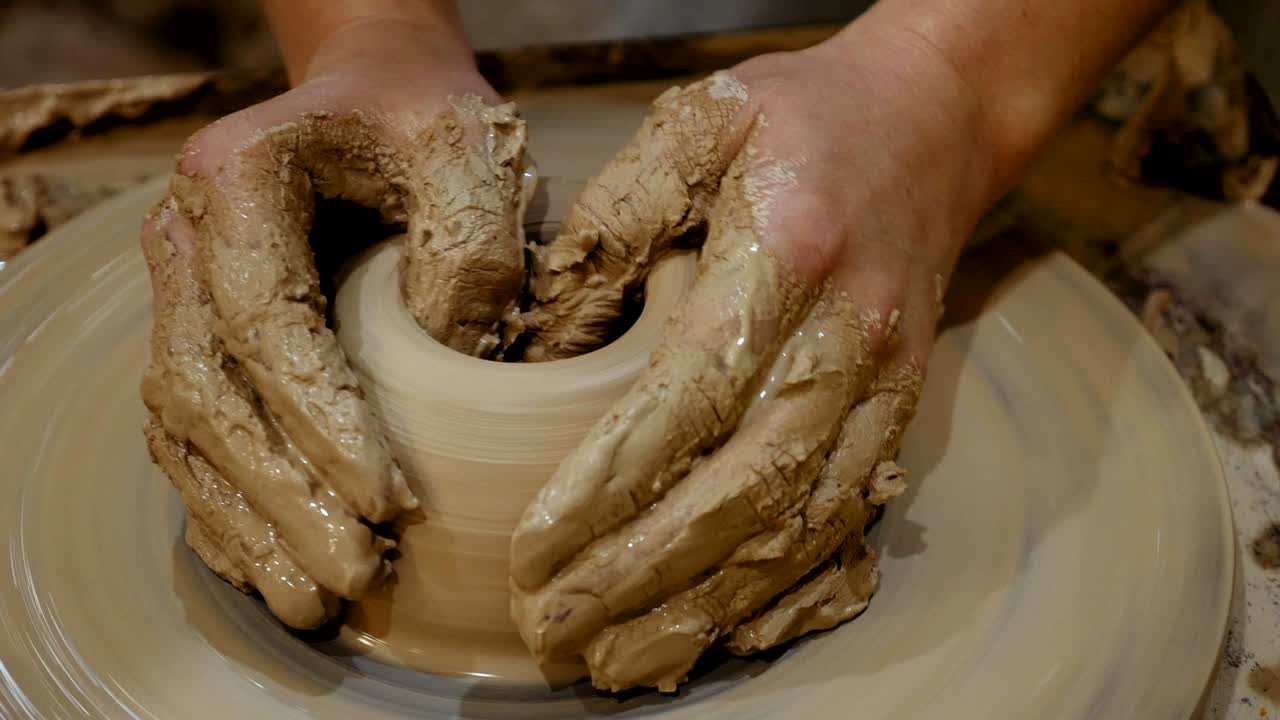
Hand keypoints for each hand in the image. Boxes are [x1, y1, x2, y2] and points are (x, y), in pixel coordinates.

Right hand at [140, 18, 529, 627]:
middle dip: (282, 494)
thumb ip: (470, 248)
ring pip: (186, 429)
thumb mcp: (468, 152)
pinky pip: (190, 439)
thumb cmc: (424, 125)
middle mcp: (184, 240)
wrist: (373, 100)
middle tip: (358, 574)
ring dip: (248, 523)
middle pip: (208, 389)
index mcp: (240, 181)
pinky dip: (227, 511)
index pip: (264, 318)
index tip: (388, 501)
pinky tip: (273, 569)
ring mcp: (179, 294)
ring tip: (317, 600)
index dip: (318, 418)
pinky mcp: (198, 339)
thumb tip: (453, 371)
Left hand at [510, 28, 995, 690]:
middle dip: (644, 575)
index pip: (689, 398)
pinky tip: (723, 634)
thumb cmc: (804, 116)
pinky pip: (850, 520)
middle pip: (746, 486)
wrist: (936, 119)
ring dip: (707, 605)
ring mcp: (886, 381)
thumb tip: (547, 332)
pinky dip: (787, 591)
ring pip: (800, 523)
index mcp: (786, 253)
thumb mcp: (699, 121)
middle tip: (555, 631)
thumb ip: (617, 212)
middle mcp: (847, 334)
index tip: (536, 552)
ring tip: (619, 660)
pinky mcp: (903, 409)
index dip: (610, 486)